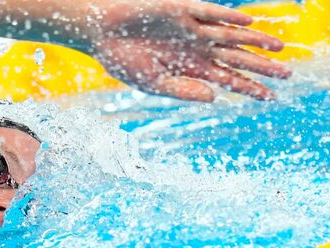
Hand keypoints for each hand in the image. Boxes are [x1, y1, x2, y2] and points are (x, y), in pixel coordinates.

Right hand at [86, 0, 290, 101]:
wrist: (101, 33)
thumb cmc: (122, 60)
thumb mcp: (152, 83)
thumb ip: (182, 90)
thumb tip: (215, 97)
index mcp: (190, 68)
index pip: (226, 78)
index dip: (247, 87)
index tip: (268, 97)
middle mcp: (196, 48)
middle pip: (235, 58)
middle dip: (260, 66)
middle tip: (286, 74)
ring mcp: (191, 28)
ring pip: (230, 35)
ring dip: (254, 41)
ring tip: (278, 48)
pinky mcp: (182, 10)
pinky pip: (211, 13)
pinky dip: (230, 18)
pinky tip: (248, 26)